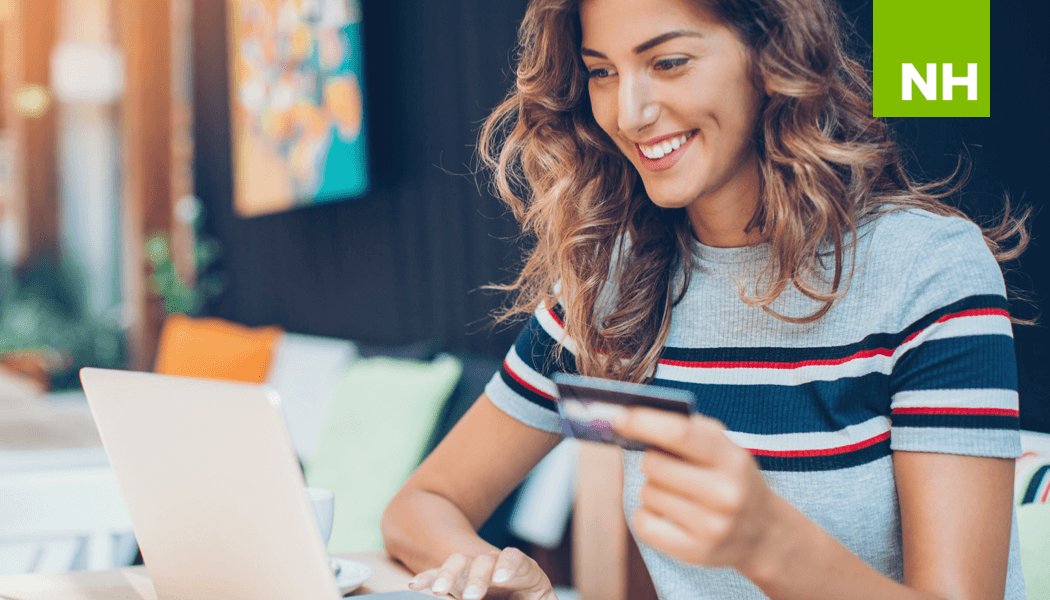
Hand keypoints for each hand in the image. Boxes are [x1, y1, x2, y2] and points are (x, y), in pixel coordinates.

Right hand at [407, 547, 557, 599]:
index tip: (502, 578)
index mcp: (522, 569)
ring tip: (439, 591)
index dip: (508, 565)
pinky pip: (437, 575)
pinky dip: (426, 579)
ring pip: (458, 563)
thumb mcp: (540, 599)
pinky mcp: (455, 579)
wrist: (516, 591)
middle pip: (484, 561)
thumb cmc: (529, 597)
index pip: (516, 559)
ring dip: (448, 575)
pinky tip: (415, 587)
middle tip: (472, 597)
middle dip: (477, 577)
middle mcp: (495, 563)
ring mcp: (473, 569)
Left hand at [610, 407, 782, 572]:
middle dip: (652, 460)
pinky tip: (667, 514)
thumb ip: (687, 430)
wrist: (763, 532)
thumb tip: (631, 419)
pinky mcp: (695, 552)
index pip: (679, 434)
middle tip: (668, 466)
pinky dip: (647, 515)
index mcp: (732, 459)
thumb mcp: (724, 448)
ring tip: (678, 493)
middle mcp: (725, 493)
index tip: (618, 418)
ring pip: (647, 493)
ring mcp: (712, 526)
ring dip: (653, 489)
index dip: (643, 422)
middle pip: (654, 465)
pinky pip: (644, 524)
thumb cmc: (730, 478)